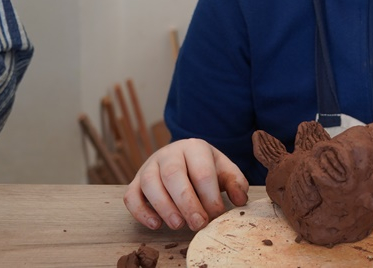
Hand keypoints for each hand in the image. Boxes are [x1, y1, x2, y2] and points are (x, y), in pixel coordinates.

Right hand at [123, 138, 248, 230]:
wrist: (182, 157)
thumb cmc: (205, 167)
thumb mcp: (224, 169)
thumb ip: (235, 182)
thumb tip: (240, 200)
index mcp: (194, 147)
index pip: (202, 171)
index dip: (210, 195)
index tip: (217, 214)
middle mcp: (169, 154)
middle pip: (173, 175)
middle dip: (186, 202)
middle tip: (198, 224)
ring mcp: (149, 166)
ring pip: (150, 184)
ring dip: (164, 207)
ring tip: (178, 225)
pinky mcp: (135, 181)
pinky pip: (131, 196)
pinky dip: (141, 212)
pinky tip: (155, 224)